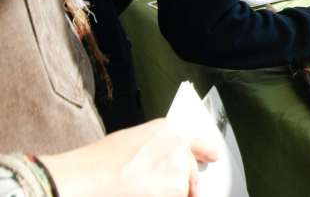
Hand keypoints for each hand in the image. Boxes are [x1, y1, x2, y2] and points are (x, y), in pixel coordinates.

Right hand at [41, 118, 219, 196]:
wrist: (83, 182)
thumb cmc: (97, 163)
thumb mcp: (133, 140)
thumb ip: (159, 146)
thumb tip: (167, 159)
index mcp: (170, 131)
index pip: (200, 141)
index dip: (207, 150)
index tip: (212, 157)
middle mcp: (180, 150)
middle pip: (191, 172)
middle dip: (180, 182)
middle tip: (150, 186)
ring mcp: (180, 176)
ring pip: (183, 190)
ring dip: (168, 193)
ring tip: (137, 190)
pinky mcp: (177, 193)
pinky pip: (178, 196)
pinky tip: (139, 194)